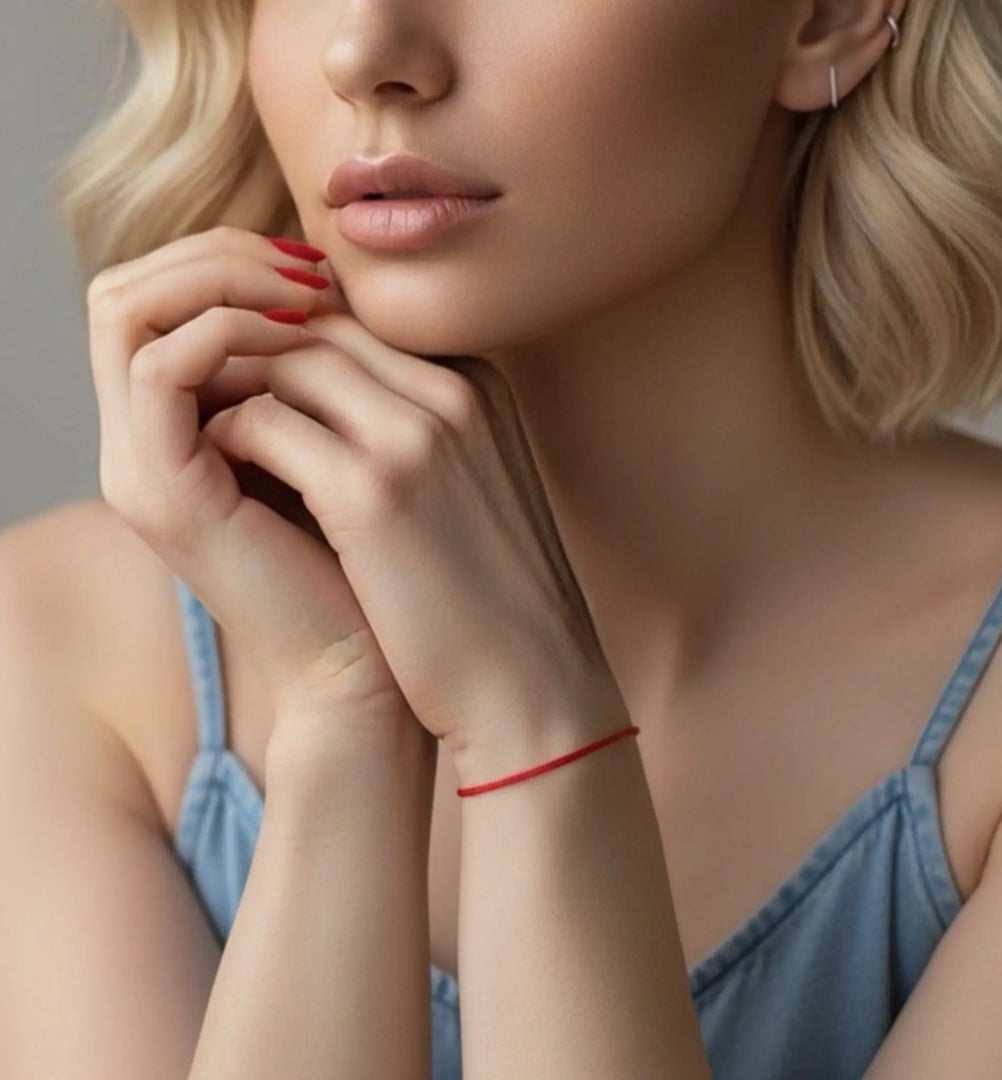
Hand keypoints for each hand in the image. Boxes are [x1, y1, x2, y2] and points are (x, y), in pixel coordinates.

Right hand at [87, 225, 426, 768]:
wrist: (369, 666)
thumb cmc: (372, 559)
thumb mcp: (341, 442)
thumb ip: (315, 373)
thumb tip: (333, 282)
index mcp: (179, 430)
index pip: (158, 297)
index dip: (231, 258)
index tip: (323, 266)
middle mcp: (142, 443)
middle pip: (129, 288)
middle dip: (218, 253)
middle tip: (307, 265)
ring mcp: (142, 469)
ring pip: (128, 310)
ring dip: (220, 278)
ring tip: (308, 293)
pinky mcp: (163, 496)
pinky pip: (162, 369)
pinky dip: (229, 332)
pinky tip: (302, 338)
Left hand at [196, 301, 630, 778]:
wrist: (533, 683)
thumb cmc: (492, 595)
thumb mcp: (470, 485)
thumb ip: (416, 430)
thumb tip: (332, 407)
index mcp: (478, 384)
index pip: (355, 325)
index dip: (290, 344)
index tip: (248, 380)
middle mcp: (453, 390)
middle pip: (316, 326)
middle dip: (250, 350)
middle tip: (204, 393)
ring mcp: (417, 434)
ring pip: (284, 360)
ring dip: (230, 388)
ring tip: (202, 428)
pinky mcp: (375, 490)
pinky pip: (264, 423)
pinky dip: (229, 436)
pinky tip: (218, 469)